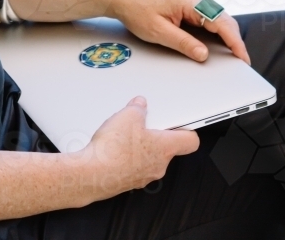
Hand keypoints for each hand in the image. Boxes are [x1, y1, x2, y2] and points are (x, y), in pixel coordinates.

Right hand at [77, 96, 198, 203]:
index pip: (190, 141)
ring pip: (150, 156)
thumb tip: (139, 105)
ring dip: (140, 144)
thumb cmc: (114, 150)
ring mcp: (145, 175)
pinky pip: (135, 164)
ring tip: (124, 133)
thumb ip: (137, 108)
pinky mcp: (130, 180)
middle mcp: (159, 165)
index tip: (184, 121)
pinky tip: (114, 146)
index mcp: (165, 148)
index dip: (188, 129)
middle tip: (144, 121)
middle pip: (167, 146)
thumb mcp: (127, 116)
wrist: (93, 174)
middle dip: (156, 132)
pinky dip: (128, 155)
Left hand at [108, 0, 249, 64]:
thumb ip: (183, 43)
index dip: (235, 42)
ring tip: (233, 56)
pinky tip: (217, 45)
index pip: (221, 23)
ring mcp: (191, 2)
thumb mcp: (159, 32)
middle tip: (242, 62)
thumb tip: (203, 54)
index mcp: (191, 2)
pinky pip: (207, 19)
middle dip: (235, 41)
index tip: (242, 57)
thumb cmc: (136, 9)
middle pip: (224, 21)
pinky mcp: (186, 7)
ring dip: (226, 36)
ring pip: (217, 20)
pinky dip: (216, 32)